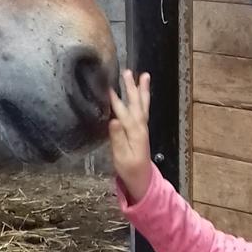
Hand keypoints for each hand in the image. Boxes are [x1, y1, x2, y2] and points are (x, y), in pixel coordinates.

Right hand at [109, 70, 152, 203]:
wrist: (142, 179)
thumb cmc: (129, 170)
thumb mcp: (121, 157)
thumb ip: (118, 139)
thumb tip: (113, 121)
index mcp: (135, 133)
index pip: (124, 113)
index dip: (115, 100)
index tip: (108, 87)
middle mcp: (141, 128)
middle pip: (136, 104)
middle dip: (131, 88)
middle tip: (128, 72)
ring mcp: (142, 128)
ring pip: (142, 105)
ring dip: (141, 90)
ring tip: (144, 76)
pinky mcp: (141, 130)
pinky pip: (143, 110)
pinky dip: (142, 99)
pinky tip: (141, 92)